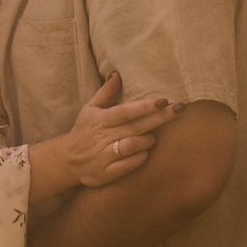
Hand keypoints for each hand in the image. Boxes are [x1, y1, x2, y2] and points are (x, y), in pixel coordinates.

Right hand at [61, 71, 174, 190]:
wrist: (67, 160)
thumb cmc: (84, 131)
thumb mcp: (90, 109)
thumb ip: (105, 93)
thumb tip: (117, 74)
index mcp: (101, 120)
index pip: (125, 112)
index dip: (145, 106)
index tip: (164, 100)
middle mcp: (103, 137)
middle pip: (136, 127)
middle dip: (160, 117)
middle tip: (179, 109)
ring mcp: (105, 156)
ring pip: (134, 146)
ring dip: (148, 140)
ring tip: (152, 137)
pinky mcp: (107, 173)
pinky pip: (129, 165)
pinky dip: (140, 158)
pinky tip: (145, 152)